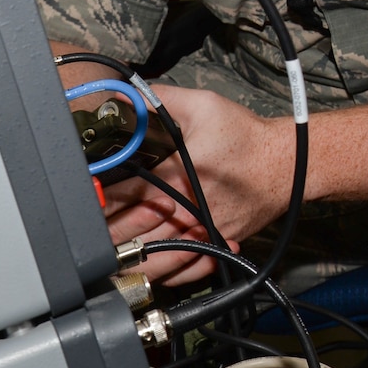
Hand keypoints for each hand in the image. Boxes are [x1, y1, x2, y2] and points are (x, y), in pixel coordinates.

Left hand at [103, 85, 290, 284]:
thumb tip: (124, 96)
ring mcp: (200, 232)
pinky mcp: (215, 244)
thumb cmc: (248, 138)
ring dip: (127, 258)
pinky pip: (184, 268)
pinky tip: (148, 267)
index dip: (94, 198)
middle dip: (103, 233)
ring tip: (108, 255)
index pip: (119, 194)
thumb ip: (160, 100)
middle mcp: (184, 209)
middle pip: (129, 233)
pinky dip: (164, 271)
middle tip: (84, 233)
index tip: (78, 200)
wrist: (289, 164)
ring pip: (153, 257)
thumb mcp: (204, 106)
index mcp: (173, 176)